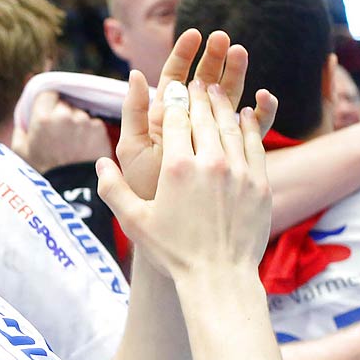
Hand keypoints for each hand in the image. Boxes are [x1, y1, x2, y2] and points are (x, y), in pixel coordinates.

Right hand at [11, 91, 106, 171]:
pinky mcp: (99, 129)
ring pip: (79, 113)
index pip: (48, 93)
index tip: (48, 113)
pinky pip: (92, 123)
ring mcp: (84, 121)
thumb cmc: (43, 173)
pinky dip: (89, 132)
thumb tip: (23, 118)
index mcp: (43, 117)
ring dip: (76, 123)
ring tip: (72, 145)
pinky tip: (83, 148)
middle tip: (59, 135)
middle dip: (61, 114)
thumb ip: (20, 129)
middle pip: (64, 103)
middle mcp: (65, 115)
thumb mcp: (20, 153)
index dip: (47, 103)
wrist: (72, 193)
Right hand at [97, 79, 270, 278]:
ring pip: (230, 126)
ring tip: (217, 91)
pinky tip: (245, 115)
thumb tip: (100, 163)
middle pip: (204, 116)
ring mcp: (239, 170)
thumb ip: (113, 189)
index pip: (175, 119)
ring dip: (223, 105)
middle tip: (197, 82)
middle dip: (199, 96)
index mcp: (176, 168)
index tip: (173, 87)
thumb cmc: (173, 253)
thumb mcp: (134, 222)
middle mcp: (210, 162)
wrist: (219, 278)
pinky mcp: (260, 182)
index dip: (173, 100)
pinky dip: (249, 125)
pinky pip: (254, 143)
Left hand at [121, 29, 275, 200]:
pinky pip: (251, 131)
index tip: (195, 33)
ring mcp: (215, 141)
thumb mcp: (133, 148)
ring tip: (242, 55)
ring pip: (229, 101)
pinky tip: (263, 99)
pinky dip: (259, 114)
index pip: (174, 79)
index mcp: (166, 119)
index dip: (184, 55)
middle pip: (205, 85)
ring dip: (238, 77)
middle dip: (215, 60)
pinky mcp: (236, 157)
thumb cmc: (144, 190)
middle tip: (225, 39)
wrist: (166, 228)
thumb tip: (135, 73)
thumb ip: (134, 112)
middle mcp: (191, 127)